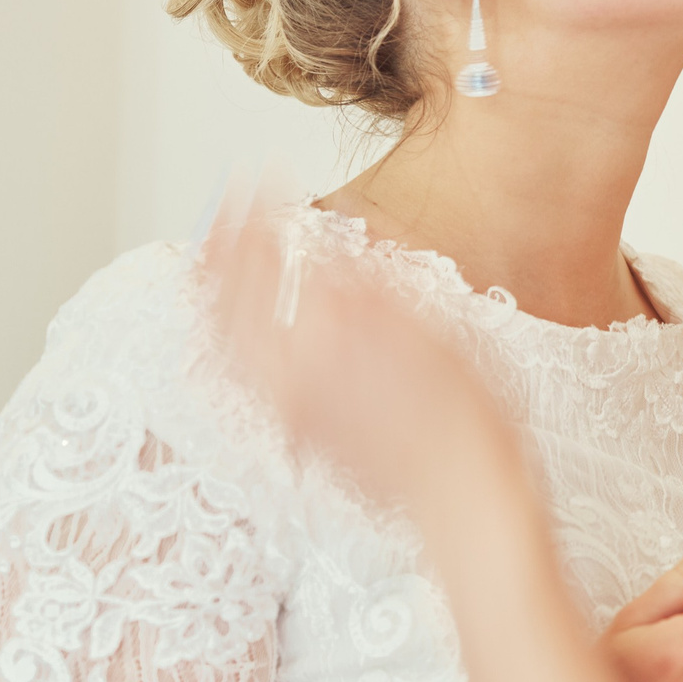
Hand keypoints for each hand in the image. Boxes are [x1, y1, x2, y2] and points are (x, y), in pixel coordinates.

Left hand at [204, 185, 531, 520]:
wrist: (463, 501)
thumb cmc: (460, 423)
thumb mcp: (421, 337)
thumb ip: (356, 295)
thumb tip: (313, 254)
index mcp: (310, 350)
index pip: (254, 271)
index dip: (249, 219)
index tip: (254, 180)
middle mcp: (285, 382)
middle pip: (223, 308)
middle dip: (220, 251)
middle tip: (223, 208)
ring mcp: (289, 410)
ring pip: (227, 343)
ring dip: (219, 291)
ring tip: (221, 255)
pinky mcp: (302, 430)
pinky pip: (246, 373)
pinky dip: (236, 332)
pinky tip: (253, 321)